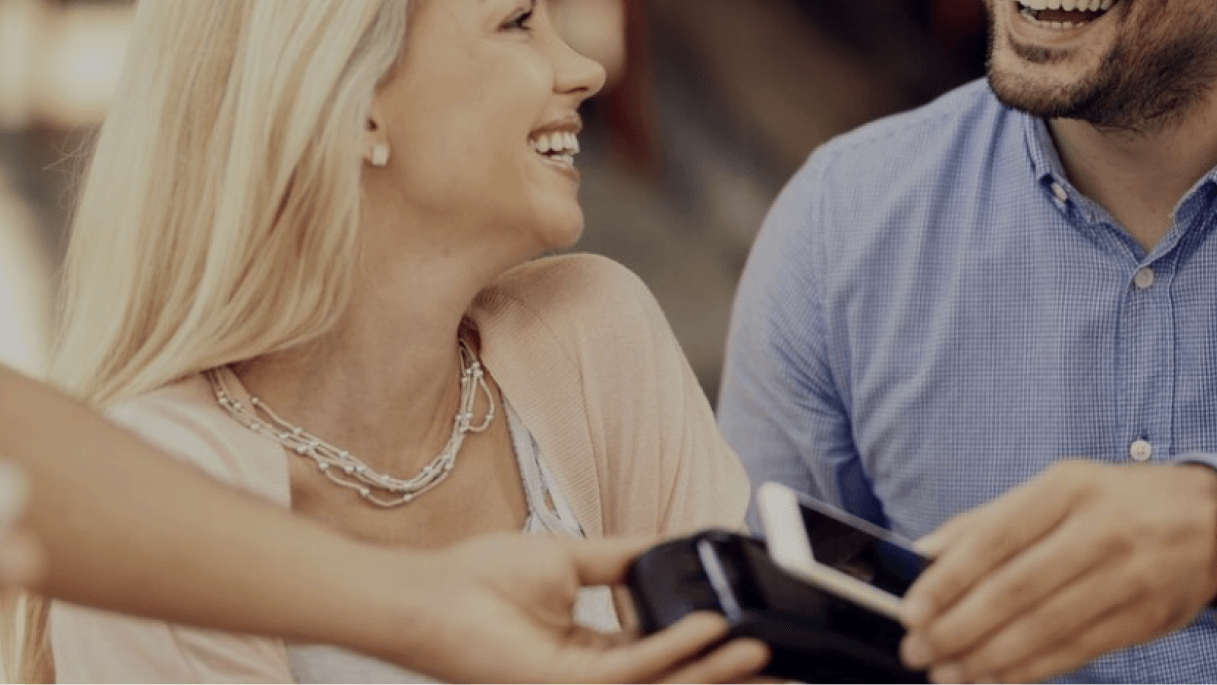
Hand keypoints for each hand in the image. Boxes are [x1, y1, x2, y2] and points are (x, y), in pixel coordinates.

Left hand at [383, 532, 769, 683]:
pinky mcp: (567, 684)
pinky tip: (708, 628)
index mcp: (596, 654)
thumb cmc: (480, 581)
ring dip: (718, 667)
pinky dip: (676, 647)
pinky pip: (635, 669)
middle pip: (679, 680)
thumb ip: (626, 560)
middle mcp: (596, 678)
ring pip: (667, 683)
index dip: (715, 650)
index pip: (669, 658)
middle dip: (733, 675)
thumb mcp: (572, 560)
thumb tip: (673, 545)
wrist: (429, 594)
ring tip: (762, 647)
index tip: (757, 633)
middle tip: (787, 665)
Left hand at [896, 461, 1216, 684]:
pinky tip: (995, 678)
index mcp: (1068, 488)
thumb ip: (990, 519)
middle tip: (919, 650)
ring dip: (988, 658)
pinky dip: (1031, 670)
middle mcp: (1101, 530)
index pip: (995, 538)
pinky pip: (1078, 650)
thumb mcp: (1059, 488)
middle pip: (1017, 588)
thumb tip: (926, 551)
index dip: (948, 579)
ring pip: (1046, 627)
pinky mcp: (1146, 617)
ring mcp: (1129, 576)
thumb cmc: (1120, 502)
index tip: (911, 609)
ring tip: (948, 673)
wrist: (1216, 520)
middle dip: (958, 627)